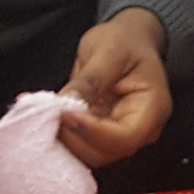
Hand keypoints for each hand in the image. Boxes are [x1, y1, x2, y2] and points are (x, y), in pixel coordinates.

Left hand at [57, 9, 170, 167]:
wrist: (129, 39)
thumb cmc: (125, 41)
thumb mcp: (109, 51)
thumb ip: (90, 80)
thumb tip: (66, 104)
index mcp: (152, 108)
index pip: (125, 137)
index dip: (93, 131)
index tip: (65, 114)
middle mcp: (141, 129)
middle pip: (106, 152)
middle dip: (73, 137)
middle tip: (46, 113)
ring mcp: (120, 134)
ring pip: (91, 154)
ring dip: (63, 139)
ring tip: (41, 114)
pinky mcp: (101, 134)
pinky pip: (81, 144)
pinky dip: (61, 135)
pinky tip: (45, 117)